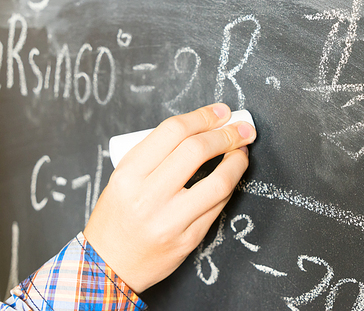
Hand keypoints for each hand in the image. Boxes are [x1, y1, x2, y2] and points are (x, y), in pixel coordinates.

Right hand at [83, 103, 255, 292]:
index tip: (221, 112)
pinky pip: (218, 206)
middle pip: (197, 151)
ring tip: (242, 150)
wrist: (108, 265)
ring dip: (237, 160)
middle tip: (241, 128)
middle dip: (226, 134)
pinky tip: (232, 175)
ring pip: (218, 182)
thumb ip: (156, 155)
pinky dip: (230, 185)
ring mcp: (170, 221)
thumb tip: (201, 130)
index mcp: (128, 174)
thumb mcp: (123, 179)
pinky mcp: (188, 239)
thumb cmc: (116, 217)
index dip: (203, 116)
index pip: (173, 131)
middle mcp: (148, 196)